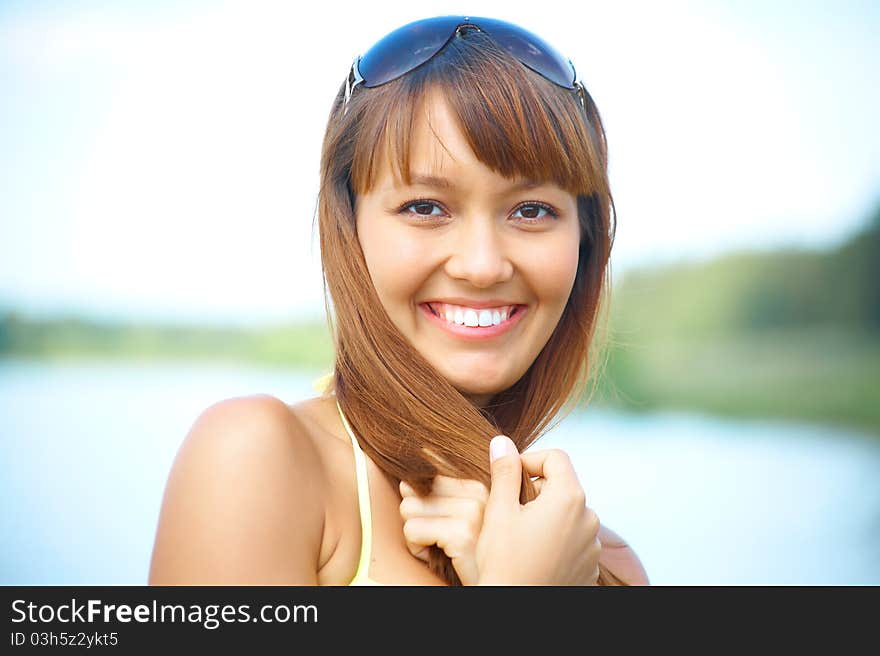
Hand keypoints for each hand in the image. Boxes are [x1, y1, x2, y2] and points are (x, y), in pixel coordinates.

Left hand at [398, 475, 488, 585]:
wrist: (499, 585)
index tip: (448, 528)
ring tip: (442, 548)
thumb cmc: (473, 557)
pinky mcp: (461, 534)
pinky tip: (441, 558)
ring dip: (418, 537)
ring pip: (408, 509)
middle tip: (443, 542)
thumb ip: (437, 498)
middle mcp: (479, 493)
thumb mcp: (460, 521)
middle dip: (419, 521)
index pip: (427, 481)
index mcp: (479, 486)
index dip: (427, 509)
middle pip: (413, 494)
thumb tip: (404, 484)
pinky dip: (418, 550)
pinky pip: (411, 531)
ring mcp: (472, 512)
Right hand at [474, 435, 600, 584]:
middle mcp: (589, 518)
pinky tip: (534, 554)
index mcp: (569, 498)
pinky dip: (557, 539)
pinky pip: (574, 539)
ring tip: (520, 536)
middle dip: (537, 490)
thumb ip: (504, 471)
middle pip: (563, 485)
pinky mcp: (590, 566)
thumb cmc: (505, 563)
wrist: (517, 612)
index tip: (508, 476)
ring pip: (568, 514)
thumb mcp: (499, 511)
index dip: (529, 460)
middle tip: (509, 510)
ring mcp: (593, 545)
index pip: (556, 457)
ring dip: (547, 516)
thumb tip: (502, 441)